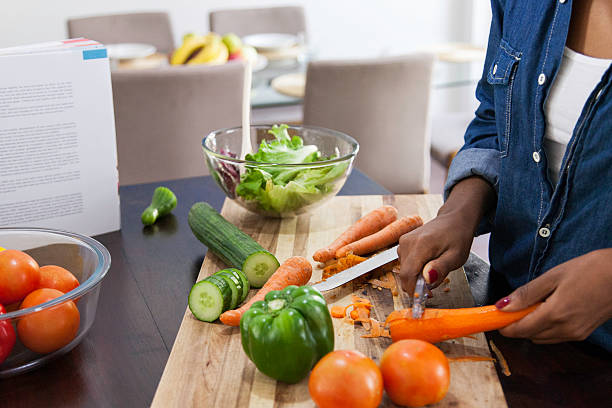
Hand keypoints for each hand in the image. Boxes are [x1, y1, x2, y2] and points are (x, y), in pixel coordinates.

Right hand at [398, 176, 495, 294]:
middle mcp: (407, 242)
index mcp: (421, 245)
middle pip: (404, 274)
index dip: (414, 290)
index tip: (427, 295)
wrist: (454, 219)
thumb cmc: (458, 237)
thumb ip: (441, 268)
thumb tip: (427, 279)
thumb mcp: (456, 256)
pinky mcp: (403, 243)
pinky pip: (405, 263)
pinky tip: (427, 264)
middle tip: (435, 283)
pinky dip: (415, 269)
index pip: (407, 274)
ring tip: (434, 269)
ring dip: (417, 276)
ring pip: (404, 270)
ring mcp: (403, 242)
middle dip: (417, 284)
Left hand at [497, 248, 611, 343]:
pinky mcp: (584, 333)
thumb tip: (502, 306)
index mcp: (556, 314)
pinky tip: (549, 308)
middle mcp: (566, 329)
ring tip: (535, 303)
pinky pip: (556, 336)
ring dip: (532, 326)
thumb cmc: (591, 270)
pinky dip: (546, 327)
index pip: (520, 330)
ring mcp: (576, 333)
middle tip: (515, 305)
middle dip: (518, 324)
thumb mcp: (553, 276)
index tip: (494, 318)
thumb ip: (526, 293)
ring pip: (543, 338)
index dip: (504, 326)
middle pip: (530, 336)